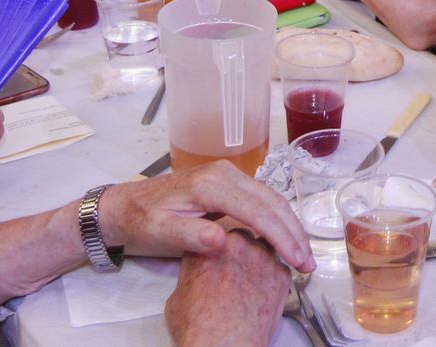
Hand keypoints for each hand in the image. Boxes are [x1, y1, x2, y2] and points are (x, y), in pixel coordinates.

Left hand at [99, 161, 312, 270]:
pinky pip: (262, 199)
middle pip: (272, 202)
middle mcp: (226, 173)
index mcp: (212, 184)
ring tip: (303, 255)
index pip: (258, 211)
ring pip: (272, 199)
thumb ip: (192, 236)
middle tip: (308, 264)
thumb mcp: (162, 232)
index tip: (296, 261)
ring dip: (290, 226)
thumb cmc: (144, 220)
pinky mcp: (229, 183)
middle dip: (293, 233)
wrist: (127, 205)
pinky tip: (285, 239)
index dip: (281, 237)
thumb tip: (223, 241)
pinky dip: (278, 219)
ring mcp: (229, 175)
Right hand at [165, 226, 288, 346]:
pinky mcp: (280, 273)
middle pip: (240, 237)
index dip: (215, 249)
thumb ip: (191, 277)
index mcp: (205, 245)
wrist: (224, 345)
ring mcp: (261, 256)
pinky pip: (279, 267)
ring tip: (249, 283)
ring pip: (263, 248)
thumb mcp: (177, 298)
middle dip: (238, 252)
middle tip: (233, 273)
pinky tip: (263, 293)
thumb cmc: (199, 328)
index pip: (213, 235)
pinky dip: (273, 277)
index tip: (215, 263)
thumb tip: (196, 282)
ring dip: (257, 260)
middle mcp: (235, 244)